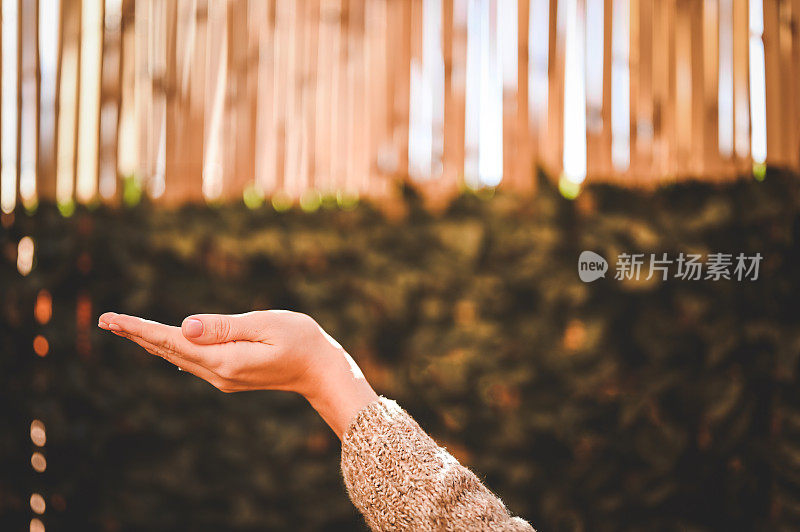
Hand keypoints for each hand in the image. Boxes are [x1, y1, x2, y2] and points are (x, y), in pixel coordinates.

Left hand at [98, 310, 377, 436]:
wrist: (321, 371)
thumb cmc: (302, 340)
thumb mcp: (267, 324)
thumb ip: (226, 326)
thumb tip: (185, 326)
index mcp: (225, 360)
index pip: (173, 341)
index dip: (141, 329)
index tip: (112, 319)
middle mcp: (219, 374)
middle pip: (169, 351)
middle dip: (137, 335)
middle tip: (106, 320)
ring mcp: (223, 378)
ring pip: (178, 358)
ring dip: (151, 342)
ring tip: (125, 328)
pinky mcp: (229, 376)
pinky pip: (191, 361)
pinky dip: (171, 349)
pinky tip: (161, 343)